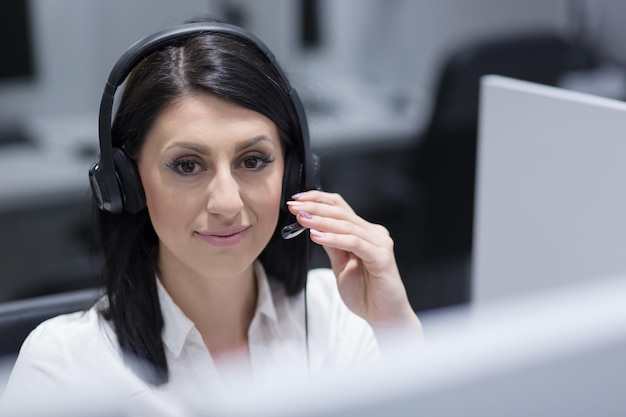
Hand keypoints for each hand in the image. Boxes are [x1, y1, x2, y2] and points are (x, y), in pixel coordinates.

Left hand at [287, 191, 420, 332]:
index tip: (297, 200)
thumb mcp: (340, 266)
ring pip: (346, 226)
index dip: (318, 200)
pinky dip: (334, 239)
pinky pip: (355, 243)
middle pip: (342, 213)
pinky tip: (317, 237)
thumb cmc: (365, 293)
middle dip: (315, 208)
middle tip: (294, 207)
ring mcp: (380, 244)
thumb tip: (314, 227)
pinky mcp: (382, 257)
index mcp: (364, 233)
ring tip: (301, 219)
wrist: (384, 317)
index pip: (340, 208)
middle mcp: (374, 234)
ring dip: (321, 221)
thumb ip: (332, 246)